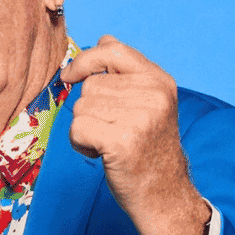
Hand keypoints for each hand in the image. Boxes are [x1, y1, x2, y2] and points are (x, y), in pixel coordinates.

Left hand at [63, 35, 210, 234]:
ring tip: (107, 144)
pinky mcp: (122, 140)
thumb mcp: (148, 103)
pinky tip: (99, 154)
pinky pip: (78, 128)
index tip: (70, 76)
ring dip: (84, 128)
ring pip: (81, 107)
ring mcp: (140, 117)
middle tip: (110, 131)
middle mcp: (153, 95)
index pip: (113, 50)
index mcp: (160, 81)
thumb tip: (103, 39)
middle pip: (91, 85)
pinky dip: (80, 144)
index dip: (85, 60)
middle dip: (90, 109)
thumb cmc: (149, 150)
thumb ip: (127, 72)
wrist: (164, 195)